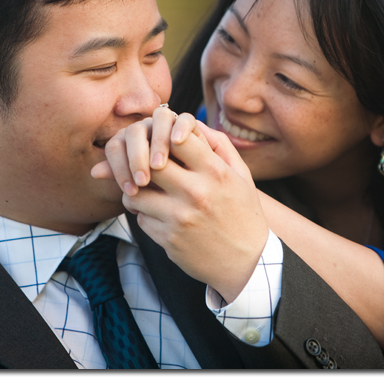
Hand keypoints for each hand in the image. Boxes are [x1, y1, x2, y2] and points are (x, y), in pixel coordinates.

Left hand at [93, 112, 266, 300]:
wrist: (247, 262)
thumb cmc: (242, 212)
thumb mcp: (241, 175)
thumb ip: (217, 145)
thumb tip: (188, 122)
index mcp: (215, 172)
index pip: (178, 137)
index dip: (165, 135)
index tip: (164, 142)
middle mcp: (196, 192)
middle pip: (150, 162)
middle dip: (143, 161)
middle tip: (145, 164)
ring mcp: (180, 217)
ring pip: (136, 193)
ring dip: (136, 189)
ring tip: (146, 190)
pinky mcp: (168, 239)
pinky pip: (141, 219)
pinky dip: (144, 215)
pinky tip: (158, 215)